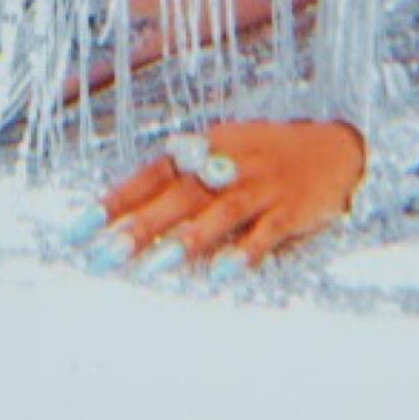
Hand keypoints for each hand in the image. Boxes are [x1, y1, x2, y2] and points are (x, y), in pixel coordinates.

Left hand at [75, 120, 367, 272]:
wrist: (338, 146)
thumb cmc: (268, 157)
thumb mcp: (224, 154)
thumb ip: (184, 181)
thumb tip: (134, 213)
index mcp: (206, 146)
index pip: (152, 173)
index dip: (117, 199)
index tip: (80, 227)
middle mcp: (228, 162)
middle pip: (178, 195)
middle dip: (140, 225)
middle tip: (104, 254)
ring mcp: (261, 185)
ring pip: (219, 212)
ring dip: (187, 239)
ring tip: (156, 265)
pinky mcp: (291, 209)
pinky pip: (265, 233)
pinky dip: (244, 253)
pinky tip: (223, 273)